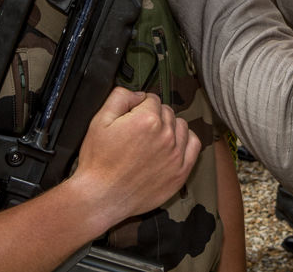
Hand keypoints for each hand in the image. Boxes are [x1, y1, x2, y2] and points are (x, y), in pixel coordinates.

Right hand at [71, 88, 200, 231]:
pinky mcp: (180, 172)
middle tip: (138, 131)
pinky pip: (194, 145)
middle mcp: (165, 135)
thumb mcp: (100, 120)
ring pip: (181, 125)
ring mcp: (175, 155)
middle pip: (167, 112)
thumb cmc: (98, 161)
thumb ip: (121, 97)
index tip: (132, 116)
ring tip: (153, 139)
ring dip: (170, 127)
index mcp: (147, 119)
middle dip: (154, 116)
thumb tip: (138, 94)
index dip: (140, 106)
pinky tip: (173, 144)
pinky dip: (185, 140)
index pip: (152, 99)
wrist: (100, 197)